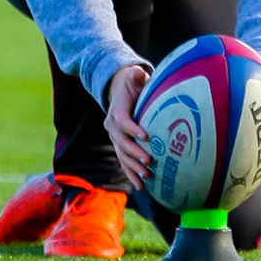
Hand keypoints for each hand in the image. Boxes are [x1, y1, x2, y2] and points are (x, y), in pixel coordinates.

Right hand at [104, 65, 151, 189]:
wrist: (119, 91)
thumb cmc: (130, 84)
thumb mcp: (132, 77)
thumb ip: (135, 76)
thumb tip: (139, 73)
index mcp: (116, 111)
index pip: (122, 121)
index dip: (132, 128)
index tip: (146, 136)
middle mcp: (112, 127)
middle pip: (121, 143)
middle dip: (134, 153)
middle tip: (148, 161)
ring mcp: (115, 138)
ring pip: (122, 156)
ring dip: (133, 168)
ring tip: (146, 177)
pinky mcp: (120, 146)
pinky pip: (124, 162)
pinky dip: (131, 174)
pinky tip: (142, 186)